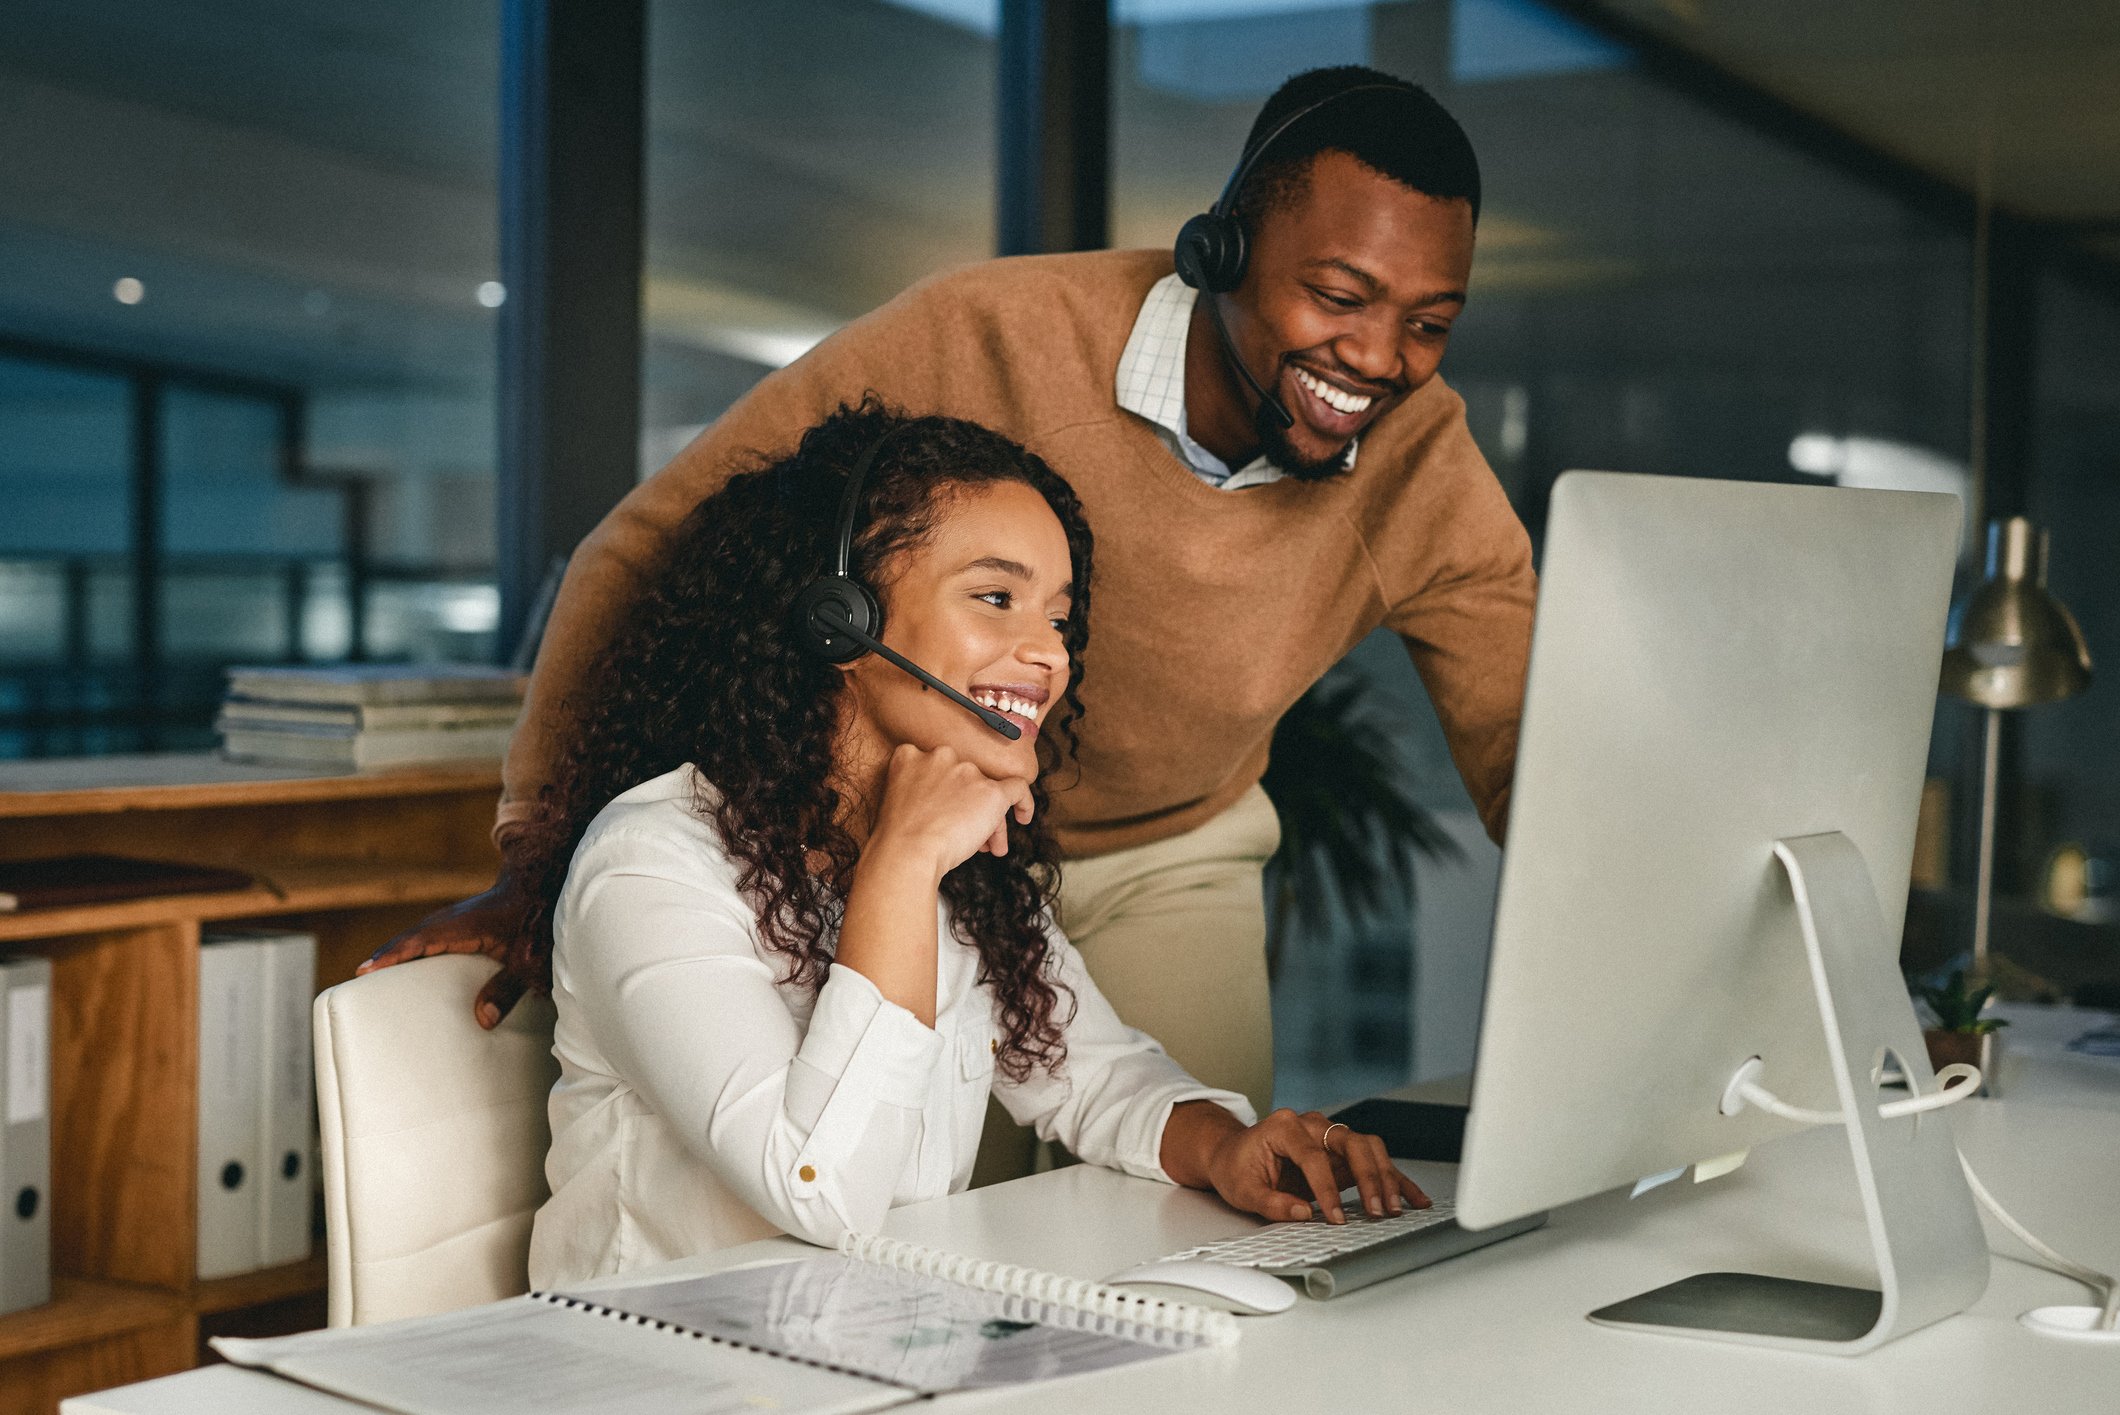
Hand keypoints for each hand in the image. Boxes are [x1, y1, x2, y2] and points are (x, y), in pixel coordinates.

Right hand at [357, 871, 533, 1028]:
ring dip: (396, 949)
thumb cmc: (537, 920)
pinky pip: (428, 933)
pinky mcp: (461, 921)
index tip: (367, 969)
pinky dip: (411, 945)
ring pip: (418, 933)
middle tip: (360, 978)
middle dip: (386, 955)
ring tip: (373, 972)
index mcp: (466, 926)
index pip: (421, 940)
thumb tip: (482, 1020)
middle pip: (412, 937)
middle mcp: (454, 918)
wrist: (543, 885)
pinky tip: (406, 960)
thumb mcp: (528, 960)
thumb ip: (507, 989)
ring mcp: (456, 917)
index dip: (394, 955)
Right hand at [865, 743, 1033, 878]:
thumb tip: (944, 803)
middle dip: (966, 804)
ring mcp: (967, 771)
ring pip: (986, 789)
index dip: (945, 789)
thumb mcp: (895, 800)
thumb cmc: (896, 838)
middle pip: (964, 778)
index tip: (944, 809)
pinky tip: (1023, 817)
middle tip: (965, 831)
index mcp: (910, 755)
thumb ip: (917, 789)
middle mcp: (941, 755)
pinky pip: (1018, 787)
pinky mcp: (990, 791)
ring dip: (986, 816)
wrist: (906, 852)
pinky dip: (1024, 803)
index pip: (936, 766)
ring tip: (984, 844)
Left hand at [1203, 1108, 1429, 1224]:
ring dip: (1385, 1177)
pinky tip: (1413, 1198)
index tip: (1335, 1217)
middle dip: (1368, 1177)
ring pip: (1369, 1148)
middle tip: (1377, 1210)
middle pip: (1351, 1143)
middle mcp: (1313, 1125)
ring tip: (1396, 1208)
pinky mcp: (1342, 1153)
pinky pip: (1374, 1162)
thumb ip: (1271, 1203)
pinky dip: (1394, 1179)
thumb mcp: (1242, 1190)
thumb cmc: (1236, 1166)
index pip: (1313, 1156)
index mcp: (1284, 1127)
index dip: (1326, 1189)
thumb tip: (1303, 1213)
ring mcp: (1330, 1136)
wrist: (1234, 1153)